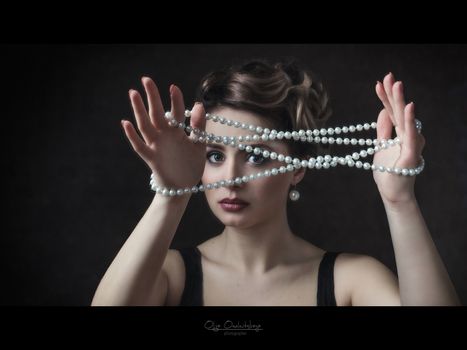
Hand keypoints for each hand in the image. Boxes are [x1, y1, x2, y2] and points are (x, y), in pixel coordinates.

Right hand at [121, 77, 206, 189]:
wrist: (182, 188)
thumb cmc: (190, 166)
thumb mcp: (199, 144)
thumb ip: (199, 125)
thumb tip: (198, 104)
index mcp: (177, 132)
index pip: (176, 112)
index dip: (175, 100)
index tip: (173, 86)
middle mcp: (165, 136)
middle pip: (156, 113)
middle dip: (152, 96)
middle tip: (146, 79)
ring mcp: (156, 146)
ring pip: (145, 126)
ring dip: (139, 110)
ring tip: (133, 93)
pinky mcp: (152, 159)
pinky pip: (140, 146)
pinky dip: (132, 136)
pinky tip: (126, 123)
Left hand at [373, 73, 425, 204]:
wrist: (392, 193)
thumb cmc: (388, 171)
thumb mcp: (381, 145)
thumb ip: (384, 128)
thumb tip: (383, 109)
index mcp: (400, 133)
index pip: (392, 111)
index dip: (386, 97)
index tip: (379, 82)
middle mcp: (409, 136)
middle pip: (399, 111)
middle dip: (393, 93)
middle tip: (388, 76)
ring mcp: (412, 144)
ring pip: (405, 119)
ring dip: (400, 101)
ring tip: (396, 84)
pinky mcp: (412, 154)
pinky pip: (410, 135)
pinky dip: (409, 120)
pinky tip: (409, 107)